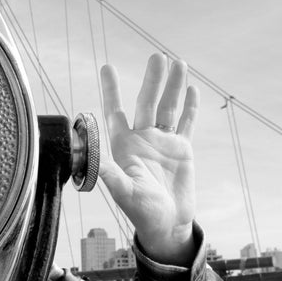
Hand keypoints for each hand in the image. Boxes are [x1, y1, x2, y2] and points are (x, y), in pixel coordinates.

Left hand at [98, 53, 198, 266]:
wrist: (167, 224)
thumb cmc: (141, 211)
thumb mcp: (123, 191)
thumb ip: (108, 172)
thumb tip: (90, 155)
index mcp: (123, 146)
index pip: (114, 112)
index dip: (111, 90)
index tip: (107, 67)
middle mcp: (142, 139)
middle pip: (146, 103)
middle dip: (152, 81)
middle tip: (156, 56)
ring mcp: (163, 143)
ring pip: (168, 108)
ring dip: (173, 87)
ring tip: (178, 63)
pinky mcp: (183, 149)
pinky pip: (186, 123)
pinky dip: (190, 107)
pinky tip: (191, 89)